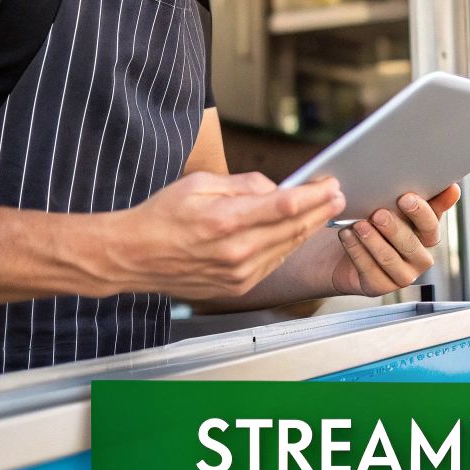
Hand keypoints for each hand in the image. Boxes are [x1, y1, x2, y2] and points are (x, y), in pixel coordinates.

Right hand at [95, 172, 344, 299]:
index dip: (314, 194)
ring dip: (308, 229)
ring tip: (323, 212)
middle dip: (320, 210)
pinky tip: (295, 233)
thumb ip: (243, 183)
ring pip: (287, 248)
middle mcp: (235, 251)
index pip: (285, 205)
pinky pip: (272, 263)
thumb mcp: (198, 183)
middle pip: (293, 228)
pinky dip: (287, 247)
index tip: (330, 185)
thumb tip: (275, 187)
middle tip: (337, 196)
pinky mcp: (236, 286)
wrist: (133, 257)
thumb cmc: (160, 216)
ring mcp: (237, 273)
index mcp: (225, 220)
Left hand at [332, 185, 462, 296]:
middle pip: (411, 245)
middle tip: (378, 213)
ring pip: (389, 258)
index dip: (420, 212)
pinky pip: (369, 270)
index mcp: (427, 236)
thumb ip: (424, 197)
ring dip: (372, 240)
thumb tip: (451, 187)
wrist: (347, 249)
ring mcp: (401, 275)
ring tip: (358, 225)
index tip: (406, 198)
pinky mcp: (380, 287)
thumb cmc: (377, 223)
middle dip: (393, 228)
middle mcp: (419, 258)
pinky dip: (356, 251)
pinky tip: (347, 235)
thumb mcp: (398, 208)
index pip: (431, 226)